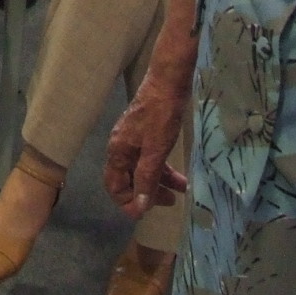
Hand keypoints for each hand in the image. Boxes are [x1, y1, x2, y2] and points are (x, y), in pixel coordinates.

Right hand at [104, 74, 189, 219]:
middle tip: (168, 202)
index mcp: (117, 151)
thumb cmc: (161, 115)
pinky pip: (151, 158)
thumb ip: (146, 178)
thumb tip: (139, 207)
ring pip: (142, 169)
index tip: (145, 213)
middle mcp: (121, 147)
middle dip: (146, 193)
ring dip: (159, 182)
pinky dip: (163, 169)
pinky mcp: (147, 133)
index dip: (127, 202)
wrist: (169, 81)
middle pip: (128, 179)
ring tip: (181, 190)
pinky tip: (180, 176)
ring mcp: (134, 139)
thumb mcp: (155, 150)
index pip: (114, 185)